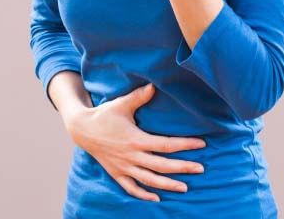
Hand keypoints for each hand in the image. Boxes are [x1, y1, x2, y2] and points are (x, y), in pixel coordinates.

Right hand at [63, 82, 206, 202]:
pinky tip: (156, 198)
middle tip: (201, 169)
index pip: (166, 145)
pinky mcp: (116, 173)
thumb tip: (154, 86)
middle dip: (183, 168)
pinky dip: (143, 194)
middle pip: (162, 166)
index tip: (201, 144)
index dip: (185, 145)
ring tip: (185, 187)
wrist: (82, 129)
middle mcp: (131, 156)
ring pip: (149, 180)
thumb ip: (139, 96)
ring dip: (168, 185)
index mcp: (136, 139)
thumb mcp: (121, 104)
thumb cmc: (104, 114)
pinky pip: (131, 188)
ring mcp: (124, 167)